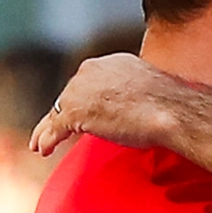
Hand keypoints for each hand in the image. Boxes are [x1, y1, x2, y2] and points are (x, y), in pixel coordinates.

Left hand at [30, 54, 183, 155]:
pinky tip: (44, 150)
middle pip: (69, 95)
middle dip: (63, 113)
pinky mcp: (75, 112)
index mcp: (112, 62)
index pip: (89, 82)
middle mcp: (91, 70)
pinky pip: (55, 128)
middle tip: (57, 130)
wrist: (171, 110)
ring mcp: (80, 90)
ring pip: (58, 111)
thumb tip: (139, 111)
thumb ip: (135, 95)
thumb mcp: (150, 91)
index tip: (81, 113)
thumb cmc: (170, 105)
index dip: (83, 99)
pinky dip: (47, 140)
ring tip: (40, 144)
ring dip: (47, 129)